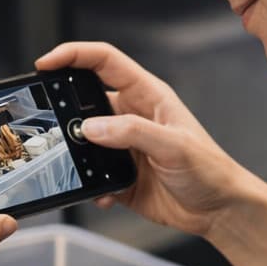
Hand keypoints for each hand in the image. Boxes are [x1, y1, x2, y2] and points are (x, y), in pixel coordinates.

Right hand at [35, 42, 252, 238]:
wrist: (220, 210)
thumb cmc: (210, 170)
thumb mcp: (174, 146)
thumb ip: (132, 132)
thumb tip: (90, 127)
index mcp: (147, 95)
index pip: (104, 61)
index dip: (73, 55)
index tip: (46, 64)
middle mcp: (132, 116)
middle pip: (85, 99)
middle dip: (64, 109)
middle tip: (49, 123)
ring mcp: (124, 146)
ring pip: (84, 140)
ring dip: (76, 154)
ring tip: (75, 165)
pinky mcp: (119, 175)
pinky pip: (92, 175)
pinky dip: (90, 185)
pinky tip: (103, 194)